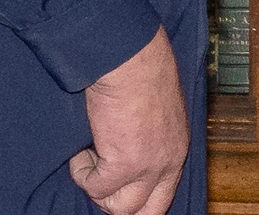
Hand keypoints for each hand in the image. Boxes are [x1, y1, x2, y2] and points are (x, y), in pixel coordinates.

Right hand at [70, 28, 187, 214]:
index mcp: (177, 149)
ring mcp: (148, 167)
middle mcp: (168, 163)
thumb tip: (128, 147)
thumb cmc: (140, 70)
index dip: (137, 196)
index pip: (163, 195)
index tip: (116, 185)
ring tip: (90, 158)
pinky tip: (82, 148)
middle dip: (118, 202)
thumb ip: (150, 135)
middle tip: (101, 178)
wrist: (129, 59)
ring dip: (98, 188)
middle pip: (147, 211)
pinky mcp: (123, 164)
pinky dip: (81, 171)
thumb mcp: (157, 109)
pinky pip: (93, 186)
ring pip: (120, 207)